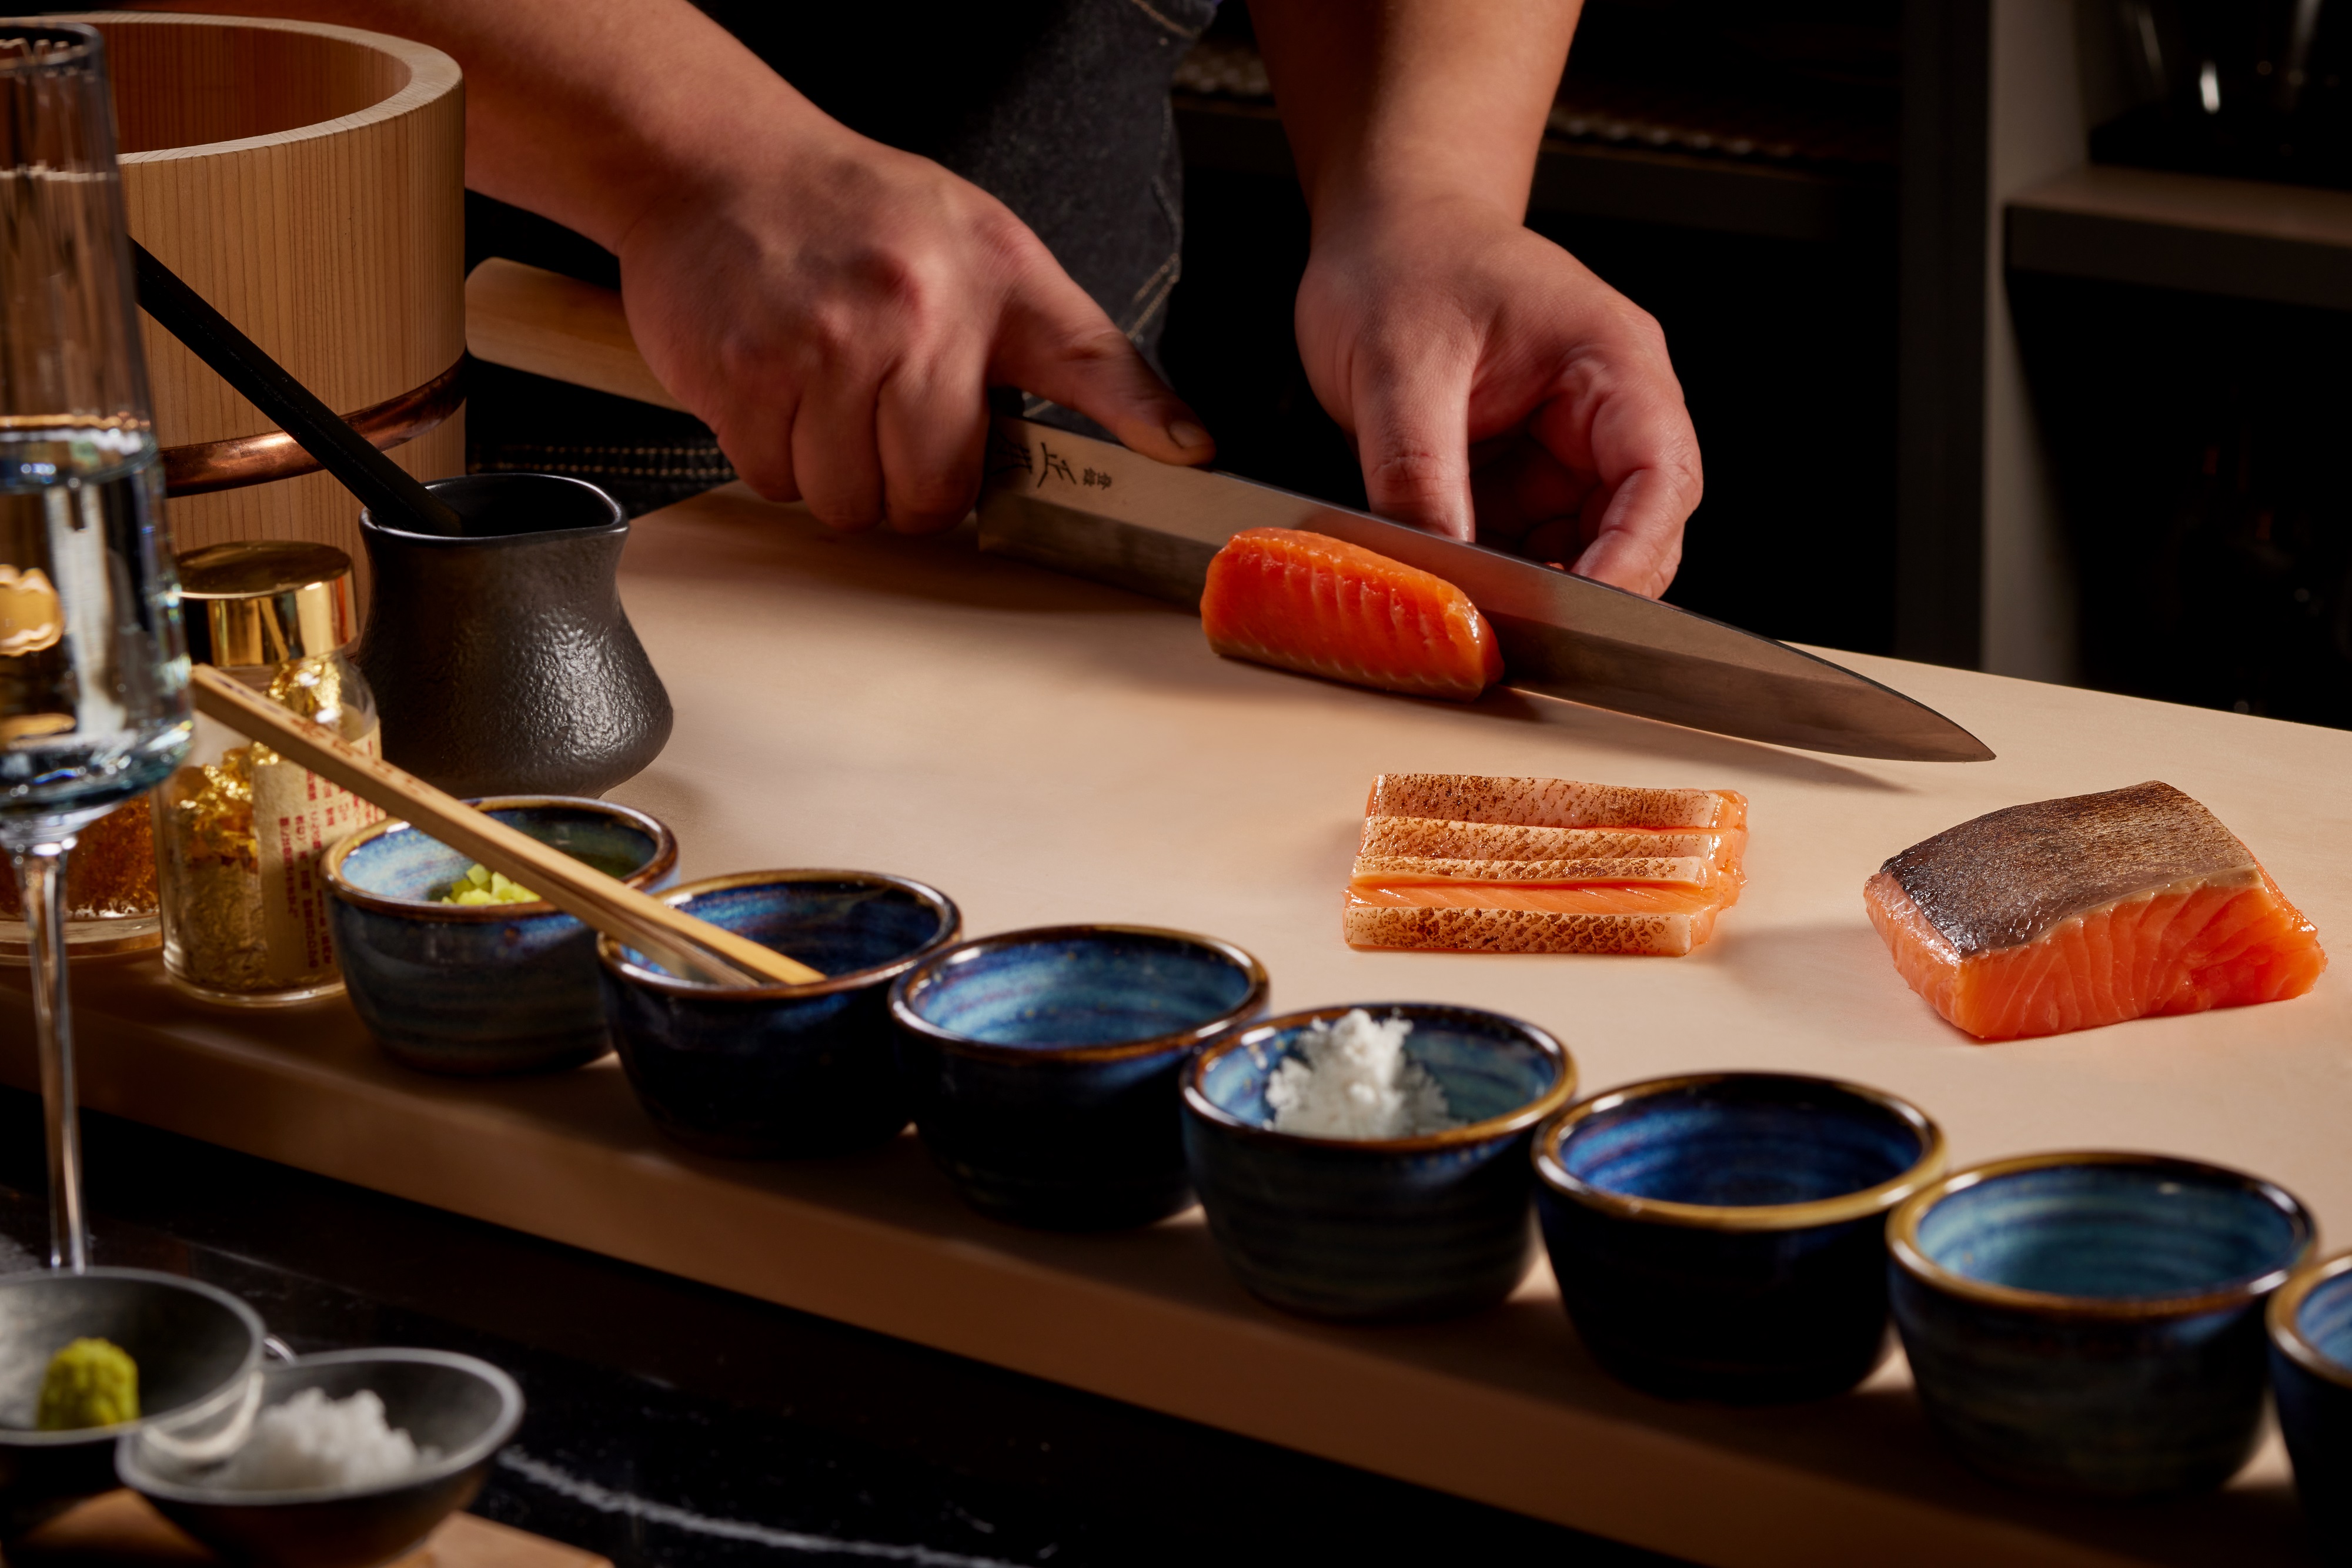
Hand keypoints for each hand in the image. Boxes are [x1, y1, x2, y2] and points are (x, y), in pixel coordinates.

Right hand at [615, 125, 1212, 532]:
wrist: (722, 166)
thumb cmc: (865, 217)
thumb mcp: (998, 259)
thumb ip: (1089, 361)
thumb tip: (1184, 443)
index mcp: (985, 288)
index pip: (1083, 370)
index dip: (1137, 424)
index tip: (1184, 459)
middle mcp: (902, 316)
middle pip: (925, 496)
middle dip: (908, 485)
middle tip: (894, 423)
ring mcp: (813, 348)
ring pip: (843, 499)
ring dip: (836, 475)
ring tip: (835, 401)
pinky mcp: (737, 377)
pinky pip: (770, 479)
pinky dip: (775, 457)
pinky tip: (785, 395)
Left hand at [1293, 198, 1700, 597]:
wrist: (1384, 227)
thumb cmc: (1405, 259)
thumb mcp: (1397, 364)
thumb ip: (1416, 470)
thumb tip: (1432, 568)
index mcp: (1613, 363)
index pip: (1660, 477)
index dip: (1631, 556)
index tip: (1580, 611)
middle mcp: (1608, 412)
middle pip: (1638, 530)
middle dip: (1585, 586)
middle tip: (1516, 629)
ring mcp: (1567, 450)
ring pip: (1582, 551)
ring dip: (1535, 587)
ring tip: (1474, 607)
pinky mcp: (1523, 477)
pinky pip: (1528, 546)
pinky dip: (1497, 573)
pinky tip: (1456, 581)